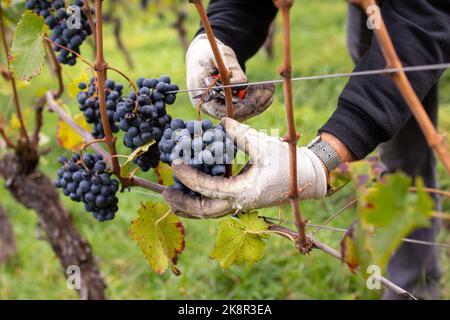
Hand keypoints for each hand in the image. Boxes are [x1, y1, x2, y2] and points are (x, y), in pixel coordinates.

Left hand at [163, 118, 327, 217]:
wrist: (309, 177)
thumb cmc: (288, 162)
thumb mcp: (263, 145)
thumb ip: (240, 134)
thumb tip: (221, 122)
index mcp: (244, 192)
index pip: (208, 189)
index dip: (189, 177)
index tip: (175, 164)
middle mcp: (241, 203)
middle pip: (205, 211)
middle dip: (184, 204)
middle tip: (165, 194)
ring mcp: (242, 204)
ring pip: (211, 212)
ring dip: (191, 206)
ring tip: (173, 198)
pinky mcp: (244, 200)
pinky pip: (218, 205)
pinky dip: (203, 200)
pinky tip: (193, 192)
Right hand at [186, 34, 274, 120]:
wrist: (203, 55)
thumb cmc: (209, 53)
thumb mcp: (219, 55)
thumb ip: (229, 68)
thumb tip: (242, 84)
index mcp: (201, 95)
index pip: (222, 110)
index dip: (240, 107)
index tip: (258, 97)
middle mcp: (209, 106)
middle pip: (233, 114)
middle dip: (253, 105)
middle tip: (270, 92)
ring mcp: (217, 107)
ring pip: (240, 112)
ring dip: (258, 104)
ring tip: (271, 91)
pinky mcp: (226, 105)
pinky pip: (242, 108)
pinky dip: (255, 102)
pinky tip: (268, 93)